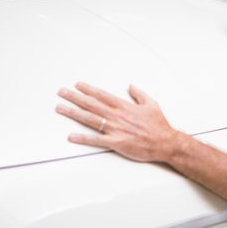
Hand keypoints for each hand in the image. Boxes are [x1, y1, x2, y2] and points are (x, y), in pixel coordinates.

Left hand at [56, 82, 179, 162]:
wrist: (165, 142)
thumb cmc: (159, 125)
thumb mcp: (151, 104)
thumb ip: (139, 94)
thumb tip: (131, 86)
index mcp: (124, 106)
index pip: (101, 95)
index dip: (88, 89)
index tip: (77, 85)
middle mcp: (117, 116)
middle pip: (91, 104)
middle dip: (74, 97)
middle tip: (62, 92)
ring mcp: (115, 129)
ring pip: (90, 119)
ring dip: (73, 112)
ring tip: (60, 108)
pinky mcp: (116, 143)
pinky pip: (96, 140)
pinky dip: (82, 138)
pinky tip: (71, 136)